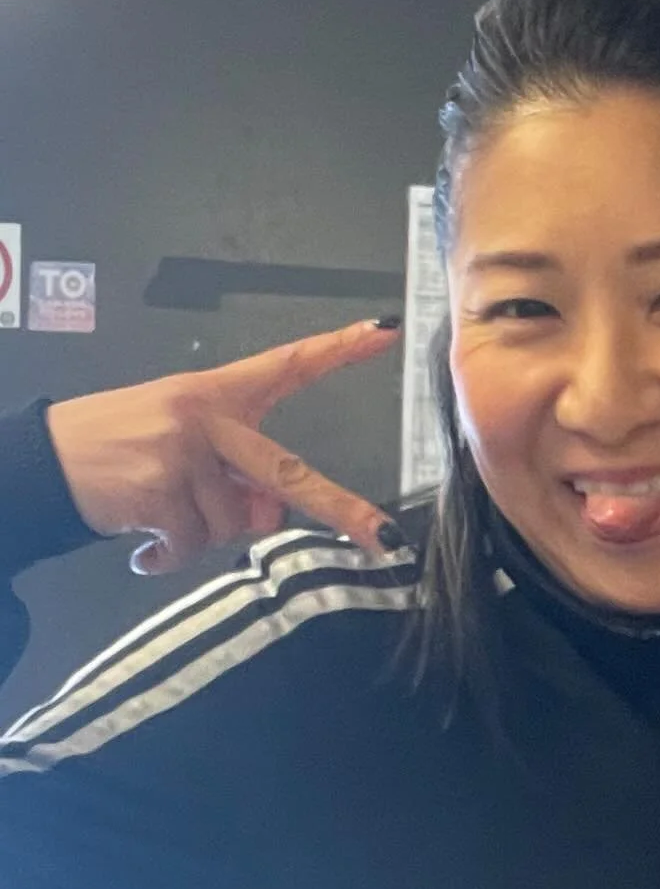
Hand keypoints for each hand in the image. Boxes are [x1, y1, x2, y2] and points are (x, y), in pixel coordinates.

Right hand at [45, 319, 403, 576]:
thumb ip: (236, 480)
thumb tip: (271, 517)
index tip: (384, 332)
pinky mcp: (159, 489)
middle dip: (340, 508)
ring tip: (159, 514)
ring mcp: (184, 451)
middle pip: (286, 471)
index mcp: (217, 393)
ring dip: (199, 535)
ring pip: (229, 524)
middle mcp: (206, 416)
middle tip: (381, 534)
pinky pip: (192, 545)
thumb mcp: (183, 451)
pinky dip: (170, 556)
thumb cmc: (121, 451)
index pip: (285, 366)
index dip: (337, 350)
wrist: (46, 461)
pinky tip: (145, 544)